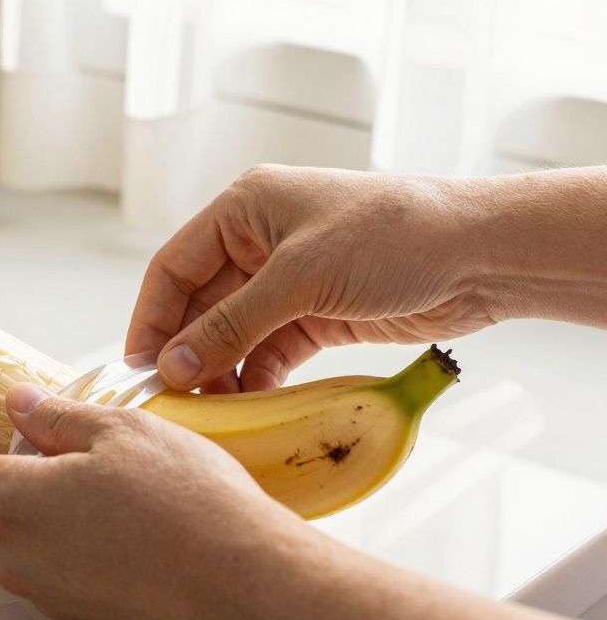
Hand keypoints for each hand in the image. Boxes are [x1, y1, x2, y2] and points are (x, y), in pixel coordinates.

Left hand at [0, 386, 606, 619]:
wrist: (247, 585)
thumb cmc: (190, 505)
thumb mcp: (120, 432)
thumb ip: (56, 418)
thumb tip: (18, 407)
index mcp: (10, 501)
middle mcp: (12, 553)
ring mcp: (40, 587)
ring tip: (21, 458)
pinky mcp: (70, 606)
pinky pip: (24, 558)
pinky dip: (23, 523)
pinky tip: (60, 499)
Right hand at [125, 164, 496, 392]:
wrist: (481, 256)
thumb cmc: (392, 238)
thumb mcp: (301, 278)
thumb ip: (233, 324)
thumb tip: (175, 365)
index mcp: (244, 208)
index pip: (174, 266)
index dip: (152, 317)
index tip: (138, 367)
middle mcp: (259, 240)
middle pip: (200, 303)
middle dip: (186, 350)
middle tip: (170, 400)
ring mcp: (288, 279)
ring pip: (232, 331)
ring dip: (219, 369)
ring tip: (208, 411)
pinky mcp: (317, 313)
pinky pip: (268, 350)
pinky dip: (255, 377)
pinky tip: (248, 405)